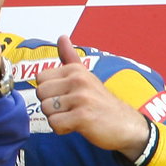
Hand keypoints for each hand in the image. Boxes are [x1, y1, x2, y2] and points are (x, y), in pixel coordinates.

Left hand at [34, 36, 149, 155]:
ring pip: (46, 109)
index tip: (66, 96)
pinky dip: (62, 129)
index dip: (49, 92)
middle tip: (70, 109)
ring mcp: (81, 98)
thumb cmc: (101, 102)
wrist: (126, 125)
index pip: (40, 78)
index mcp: (75, 70)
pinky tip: (77, 126)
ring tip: (75, 116)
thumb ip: (70, 58)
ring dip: (57, 118)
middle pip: (40, 93)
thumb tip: (62, 36)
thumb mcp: (86, 76)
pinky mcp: (83, 117)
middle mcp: (78, 80)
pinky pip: (54, 123)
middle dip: (50, 105)